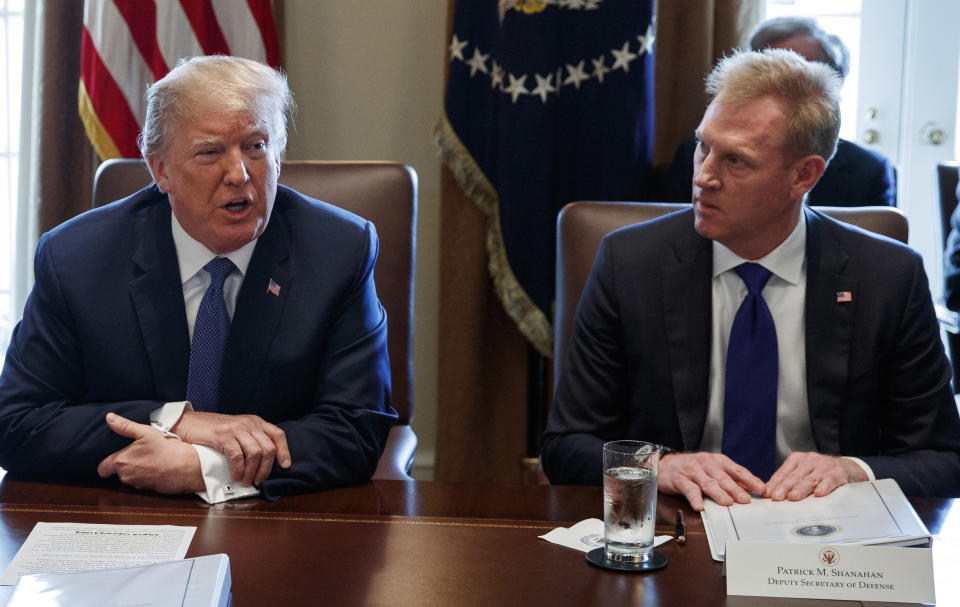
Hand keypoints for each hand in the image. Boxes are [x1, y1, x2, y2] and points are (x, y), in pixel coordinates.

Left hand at [97, 413, 204, 493]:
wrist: (188, 467)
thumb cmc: (167, 449)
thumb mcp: (146, 432)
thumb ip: (125, 426)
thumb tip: (109, 418)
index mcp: (121, 462)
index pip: (102, 468)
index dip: (106, 463)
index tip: (114, 457)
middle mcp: (126, 476)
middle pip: (118, 472)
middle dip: (126, 464)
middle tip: (139, 453)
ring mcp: (138, 485)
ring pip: (131, 478)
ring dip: (138, 470)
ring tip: (151, 459)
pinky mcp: (150, 491)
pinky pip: (144, 483)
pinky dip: (148, 476)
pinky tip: (159, 467)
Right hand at [171, 411, 290, 485]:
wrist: (188, 423)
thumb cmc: (213, 431)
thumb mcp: (237, 431)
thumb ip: (250, 440)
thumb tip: (263, 463)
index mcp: (255, 422)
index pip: (278, 435)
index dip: (284, 452)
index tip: (285, 466)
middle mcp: (249, 423)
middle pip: (268, 448)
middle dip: (266, 468)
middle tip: (258, 481)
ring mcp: (236, 428)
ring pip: (255, 454)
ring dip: (252, 472)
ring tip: (245, 481)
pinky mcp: (223, 436)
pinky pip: (237, 456)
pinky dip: (238, 469)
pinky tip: (234, 476)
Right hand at [658, 452, 764, 510]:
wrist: (665, 464)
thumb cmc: (692, 468)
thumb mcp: (712, 469)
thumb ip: (729, 478)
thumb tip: (750, 489)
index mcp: (717, 461)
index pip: (737, 470)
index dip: (750, 479)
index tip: (761, 489)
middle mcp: (705, 464)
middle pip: (723, 478)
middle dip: (736, 489)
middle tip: (746, 500)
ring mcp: (692, 471)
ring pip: (708, 483)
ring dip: (719, 493)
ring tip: (728, 503)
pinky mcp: (679, 479)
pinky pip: (689, 489)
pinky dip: (695, 498)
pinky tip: (700, 506)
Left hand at [763, 452, 867, 500]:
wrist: (845, 467)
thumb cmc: (819, 472)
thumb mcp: (802, 471)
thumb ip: (788, 480)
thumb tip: (770, 492)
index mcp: (797, 459)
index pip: (783, 472)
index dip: (775, 483)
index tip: (767, 493)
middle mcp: (809, 460)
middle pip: (794, 476)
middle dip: (784, 487)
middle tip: (776, 497)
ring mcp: (824, 466)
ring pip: (810, 479)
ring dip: (800, 489)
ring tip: (792, 497)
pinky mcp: (837, 473)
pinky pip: (829, 481)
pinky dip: (824, 487)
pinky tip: (819, 494)